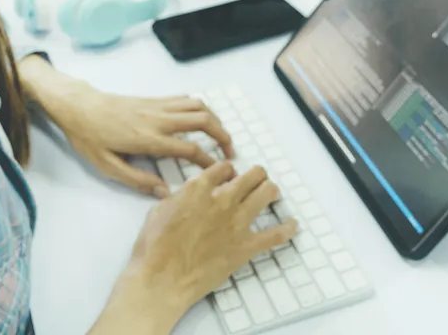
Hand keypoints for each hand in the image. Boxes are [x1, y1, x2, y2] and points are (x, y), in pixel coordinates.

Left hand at [24, 58, 233, 196]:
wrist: (78, 106)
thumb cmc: (90, 138)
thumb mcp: (107, 166)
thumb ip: (138, 180)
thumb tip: (165, 191)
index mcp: (149, 139)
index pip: (189, 149)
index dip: (209, 161)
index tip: (219, 172)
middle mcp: (158, 119)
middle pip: (203, 120)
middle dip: (222, 135)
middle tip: (230, 152)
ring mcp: (157, 106)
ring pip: (198, 105)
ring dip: (215, 119)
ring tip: (220, 136)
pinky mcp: (153, 99)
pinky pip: (184, 99)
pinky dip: (200, 107)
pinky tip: (200, 120)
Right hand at [126, 162, 297, 322]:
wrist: (162, 279)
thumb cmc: (155, 248)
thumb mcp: (158, 210)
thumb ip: (179, 197)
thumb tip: (185, 194)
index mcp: (199, 188)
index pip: (224, 168)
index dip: (227, 170)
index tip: (228, 175)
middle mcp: (222, 200)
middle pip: (251, 175)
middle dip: (255, 174)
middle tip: (256, 178)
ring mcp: (237, 223)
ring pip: (266, 194)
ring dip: (270, 190)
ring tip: (271, 191)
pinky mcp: (245, 247)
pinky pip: (275, 235)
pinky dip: (286, 229)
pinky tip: (292, 225)